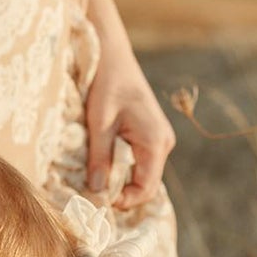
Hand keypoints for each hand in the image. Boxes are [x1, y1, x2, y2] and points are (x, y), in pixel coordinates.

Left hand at [82, 0, 175, 209]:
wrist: (112, 54)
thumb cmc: (106, 84)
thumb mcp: (99, 124)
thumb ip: (100, 159)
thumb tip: (97, 193)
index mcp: (155, 142)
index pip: (145, 189)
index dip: (123, 202)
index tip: (97, 201)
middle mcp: (163, 143)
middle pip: (145, 186)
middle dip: (121, 195)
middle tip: (93, 196)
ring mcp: (159, 139)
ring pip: (142, 176)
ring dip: (121, 184)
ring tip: (97, 182)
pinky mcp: (150, 136)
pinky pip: (140, 164)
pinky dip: (123, 172)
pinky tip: (104, 169)